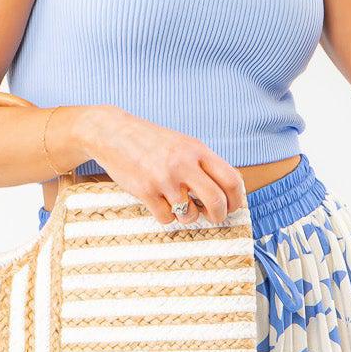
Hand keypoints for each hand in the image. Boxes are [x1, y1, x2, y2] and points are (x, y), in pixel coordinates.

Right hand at [70, 106, 245, 226]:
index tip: (231, 206)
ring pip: (189, 214)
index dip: (236, 199)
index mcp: (197, 150)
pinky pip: (167, 218)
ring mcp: (163, 179)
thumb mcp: (183, 144)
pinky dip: (167, 216)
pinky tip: (161, 203)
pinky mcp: (145, 191)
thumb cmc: (152, 142)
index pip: (230, 179)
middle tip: (214, 217)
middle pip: (216, 201)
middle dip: (219, 216)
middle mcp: (183, 164)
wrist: (114, 134)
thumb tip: (227, 194)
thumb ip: (204, 164)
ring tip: (179, 204)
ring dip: (188, 215)